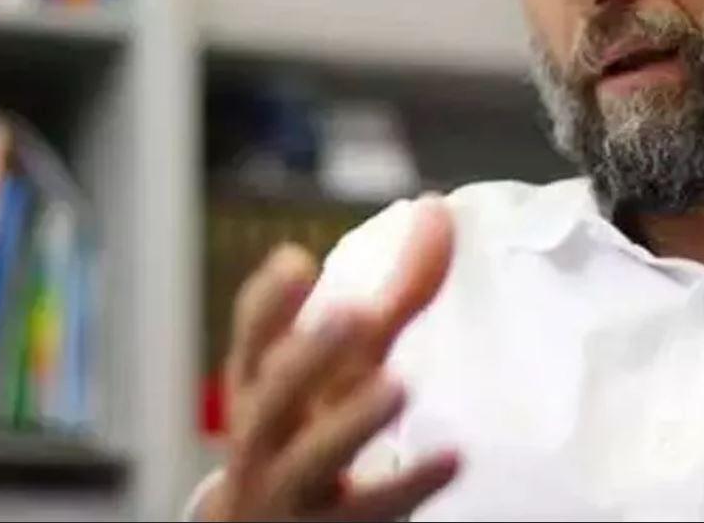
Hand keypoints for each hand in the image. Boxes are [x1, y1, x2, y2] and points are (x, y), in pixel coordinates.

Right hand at [199, 196, 461, 521]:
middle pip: (276, 394)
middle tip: (353, 314)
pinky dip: (408, 485)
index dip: (268, 304)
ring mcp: (289, 486)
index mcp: (261, 383)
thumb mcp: (347, 361)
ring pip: (311, 456)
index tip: (296, 261)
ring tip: (397, 385)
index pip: (251, 338)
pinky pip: (366, 511)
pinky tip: (453, 459)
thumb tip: (437, 210)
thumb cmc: (316, 422)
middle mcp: (264, 432)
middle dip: (309, 353)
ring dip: (351, 420)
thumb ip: (398, 291)